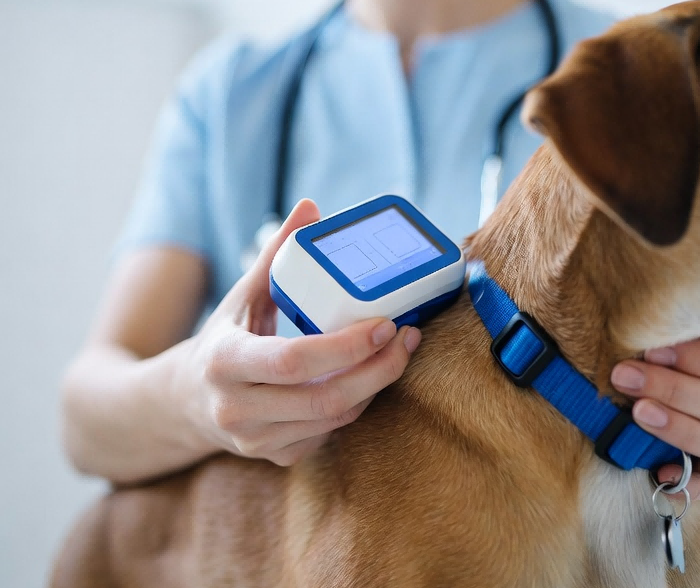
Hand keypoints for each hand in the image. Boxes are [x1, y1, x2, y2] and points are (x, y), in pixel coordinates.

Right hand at [178, 199, 420, 465]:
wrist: (186, 401)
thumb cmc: (222, 340)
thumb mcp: (241, 296)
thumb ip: (276, 255)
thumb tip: (311, 208)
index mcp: (225, 362)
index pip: (295, 360)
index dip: (347, 346)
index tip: (386, 324)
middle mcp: (236, 409)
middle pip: (325, 398)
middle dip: (379, 370)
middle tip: (408, 337)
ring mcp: (255, 440)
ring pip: (334, 418)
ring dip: (374, 386)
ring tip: (398, 352)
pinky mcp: (274, 456)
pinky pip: (330, 433)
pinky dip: (356, 404)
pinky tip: (368, 377)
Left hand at [611, 337, 699, 499]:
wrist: (699, 377)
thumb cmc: (689, 343)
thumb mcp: (694, 329)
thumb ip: (680, 328)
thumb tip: (641, 327)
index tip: (651, 351)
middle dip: (672, 391)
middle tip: (626, 378)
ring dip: (677, 429)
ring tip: (638, 413)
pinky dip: (687, 482)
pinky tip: (659, 472)